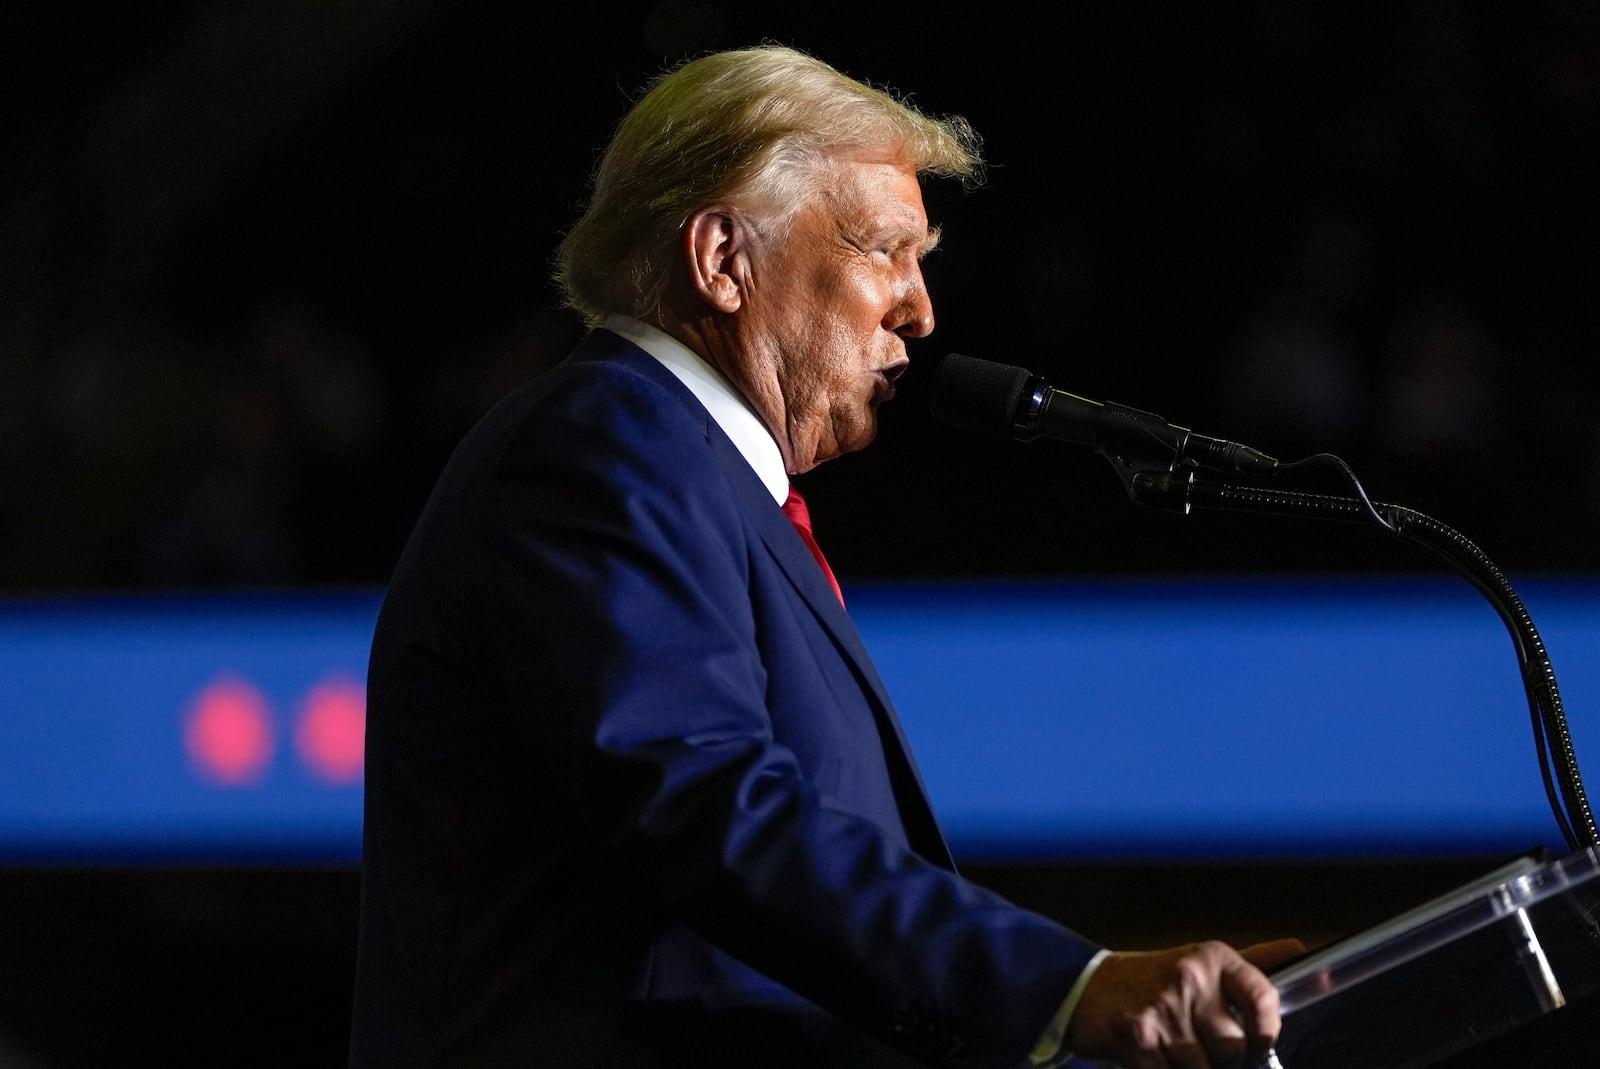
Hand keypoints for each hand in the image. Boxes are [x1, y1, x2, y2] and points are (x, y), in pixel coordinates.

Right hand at [1065, 938, 1306, 1067]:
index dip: (1268, 1031)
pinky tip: (1156, 1058)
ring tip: (1175, 1052)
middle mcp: (1188, 977)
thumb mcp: (1203, 964)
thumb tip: (1301, 951)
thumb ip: (1255, 963)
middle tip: (1202, 1050)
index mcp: (1211, 958)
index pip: (1262, 996)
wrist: (1087, 988)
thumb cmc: (1152, 980)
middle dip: (1222, 1061)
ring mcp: (1162, 1008)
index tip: (1261, 1045)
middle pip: (1234, 1049)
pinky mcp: (1137, 1037)